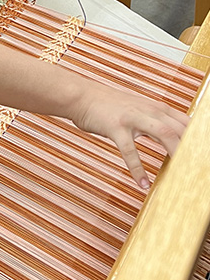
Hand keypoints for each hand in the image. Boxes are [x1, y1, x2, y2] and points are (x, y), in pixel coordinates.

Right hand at [71, 81, 188, 187]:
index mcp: (156, 107)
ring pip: (163, 133)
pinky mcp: (116, 127)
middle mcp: (148, 110)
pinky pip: (130, 150)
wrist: (81, 95)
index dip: (199, 140)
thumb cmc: (109, 105)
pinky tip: (143, 184)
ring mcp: (132, 117)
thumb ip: (157, 122)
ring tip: (182, 175)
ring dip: (176, 153)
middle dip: (193, 150)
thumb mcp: (138, 108)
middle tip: (198, 171)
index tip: (203, 158)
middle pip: (180, 129)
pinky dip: (138, 169)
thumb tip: (174, 139)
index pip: (187, 123)